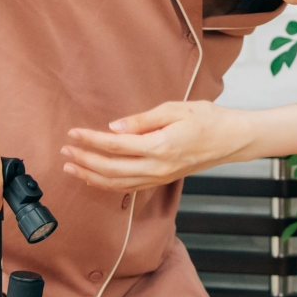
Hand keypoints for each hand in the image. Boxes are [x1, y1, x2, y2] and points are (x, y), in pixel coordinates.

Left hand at [61, 101, 255, 192]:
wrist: (232, 140)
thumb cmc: (208, 119)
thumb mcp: (175, 109)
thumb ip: (142, 120)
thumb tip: (114, 128)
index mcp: (160, 146)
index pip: (116, 145)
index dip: (91, 141)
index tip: (73, 133)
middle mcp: (157, 167)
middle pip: (111, 169)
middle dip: (84, 160)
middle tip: (64, 151)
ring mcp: (159, 177)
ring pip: (117, 184)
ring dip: (91, 176)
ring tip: (70, 168)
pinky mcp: (161, 180)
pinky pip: (129, 188)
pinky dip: (108, 185)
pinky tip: (94, 178)